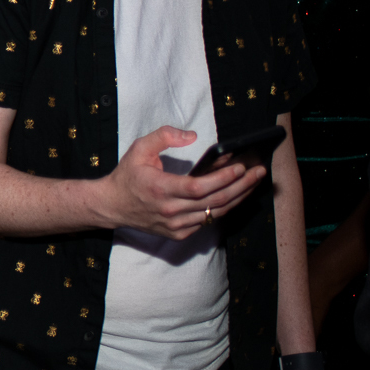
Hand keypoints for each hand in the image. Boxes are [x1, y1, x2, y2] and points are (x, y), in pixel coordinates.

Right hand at [95, 126, 265, 238]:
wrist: (111, 206)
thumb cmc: (127, 176)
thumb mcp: (139, 148)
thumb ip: (164, 136)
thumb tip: (193, 137)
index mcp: (160, 189)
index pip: (200, 187)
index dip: (223, 179)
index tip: (240, 167)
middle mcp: (169, 210)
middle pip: (215, 201)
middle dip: (241, 186)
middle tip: (258, 172)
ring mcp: (175, 225)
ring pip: (215, 214)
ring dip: (238, 198)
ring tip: (253, 183)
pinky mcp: (178, 233)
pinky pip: (207, 222)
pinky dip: (222, 209)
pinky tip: (233, 196)